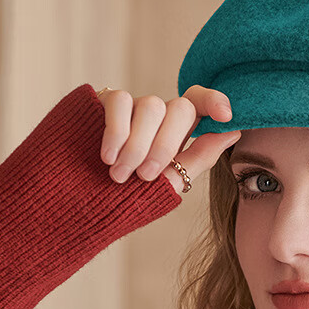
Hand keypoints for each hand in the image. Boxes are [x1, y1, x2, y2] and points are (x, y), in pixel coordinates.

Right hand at [96, 86, 240, 197]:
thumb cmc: (122, 200)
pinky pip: (120, 101)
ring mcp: (130, 106)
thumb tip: (234, 131)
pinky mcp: (102, 102)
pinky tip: (107, 156)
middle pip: (179, 107)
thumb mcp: (166, 184)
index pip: (198, 101)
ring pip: (151, 105)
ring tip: (119, 174)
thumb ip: (199, 157)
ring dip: (138, 145)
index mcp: (174, 132)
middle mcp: (156, 114)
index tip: (226, 115)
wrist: (74, 208)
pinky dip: (117, 131)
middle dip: (165, 144)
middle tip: (145, 175)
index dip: (214, 100)